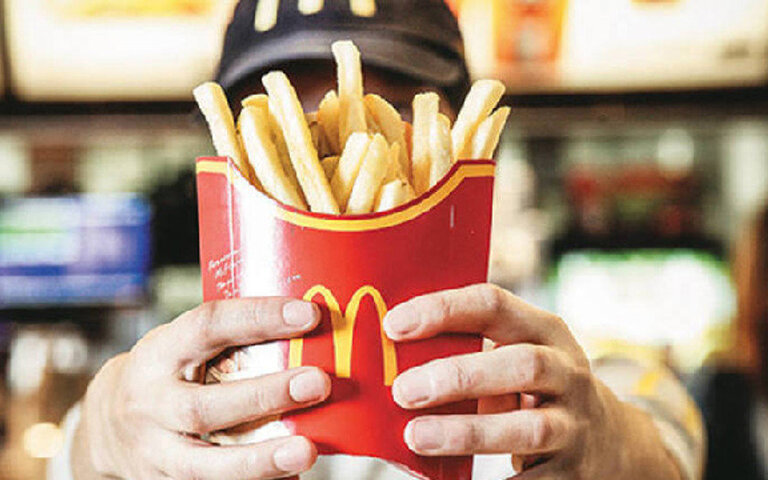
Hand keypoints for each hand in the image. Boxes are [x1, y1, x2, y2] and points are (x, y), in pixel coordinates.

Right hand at [73, 298, 331, 479]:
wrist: (106, 426)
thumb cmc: (166, 375)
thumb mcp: (181, 346)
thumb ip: (232, 340)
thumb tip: (314, 329)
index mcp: (159, 353)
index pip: (207, 326)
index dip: (259, 318)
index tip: (308, 315)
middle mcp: (151, 404)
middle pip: (204, 406)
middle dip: (264, 395)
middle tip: (317, 383)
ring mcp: (155, 452)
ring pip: (204, 464)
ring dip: (260, 459)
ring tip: (306, 450)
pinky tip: (289, 476)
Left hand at [384, 284, 682, 479]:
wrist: (609, 440)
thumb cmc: (535, 386)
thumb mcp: (516, 351)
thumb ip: (469, 346)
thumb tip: (388, 352)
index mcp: (544, 330)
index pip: (494, 305)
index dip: (443, 311)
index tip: (394, 325)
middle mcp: (567, 372)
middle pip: (521, 365)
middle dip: (459, 376)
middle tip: (404, 389)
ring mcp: (574, 423)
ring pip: (528, 428)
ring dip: (468, 432)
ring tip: (416, 435)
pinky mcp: (572, 471)